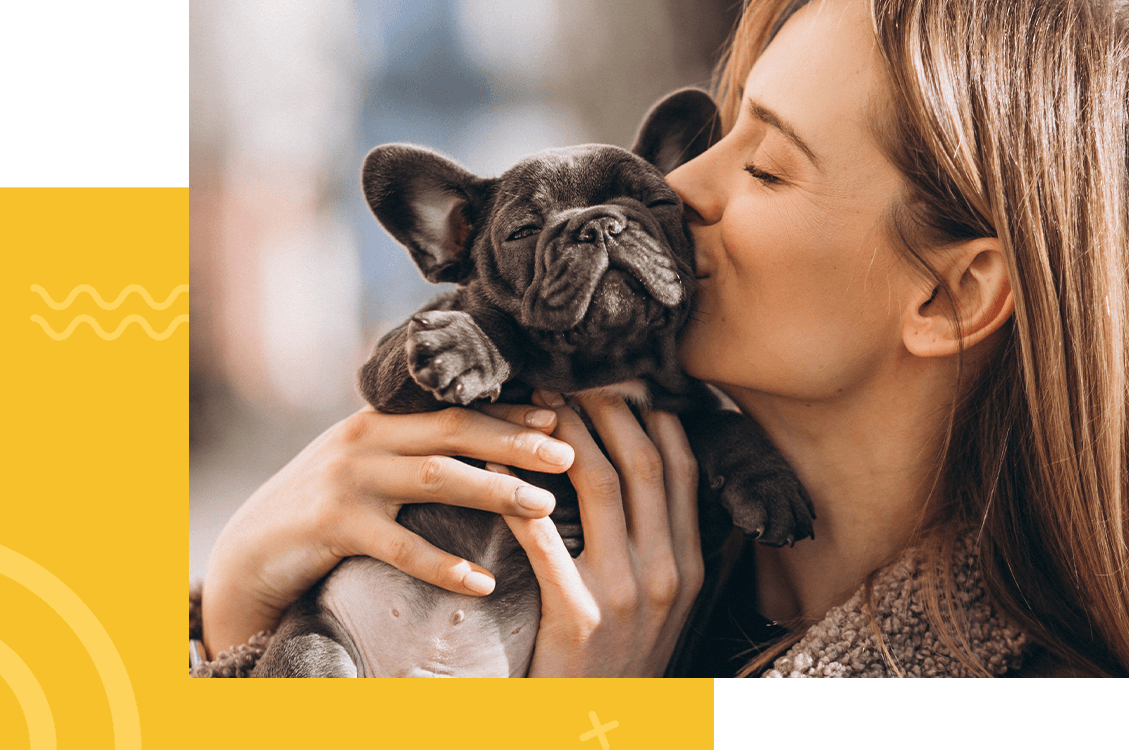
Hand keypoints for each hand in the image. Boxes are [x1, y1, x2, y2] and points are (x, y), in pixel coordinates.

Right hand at [201, 404, 574, 655]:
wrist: (253, 546)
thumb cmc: (327, 505)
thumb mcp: (367, 463)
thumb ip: (413, 447)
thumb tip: (486, 443)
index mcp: (381, 419)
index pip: (455, 407)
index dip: (508, 413)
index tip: (560, 418)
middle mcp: (366, 438)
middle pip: (453, 431)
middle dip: (514, 442)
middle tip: (567, 454)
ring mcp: (348, 479)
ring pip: (435, 477)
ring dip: (494, 491)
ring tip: (544, 507)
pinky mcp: (333, 525)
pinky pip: (400, 547)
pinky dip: (444, 564)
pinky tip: (482, 581)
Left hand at [502, 391, 703, 676]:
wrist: (605, 724)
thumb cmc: (623, 659)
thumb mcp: (664, 605)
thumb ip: (662, 544)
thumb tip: (649, 478)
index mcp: (691, 563)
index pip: (681, 468)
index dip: (653, 415)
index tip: (622, 381)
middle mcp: (668, 571)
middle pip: (642, 463)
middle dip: (609, 409)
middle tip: (573, 377)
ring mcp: (626, 593)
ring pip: (598, 485)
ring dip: (565, 436)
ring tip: (536, 404)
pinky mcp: (577, 614)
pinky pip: (542, 534)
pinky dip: (515, 490)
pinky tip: (492, 460)